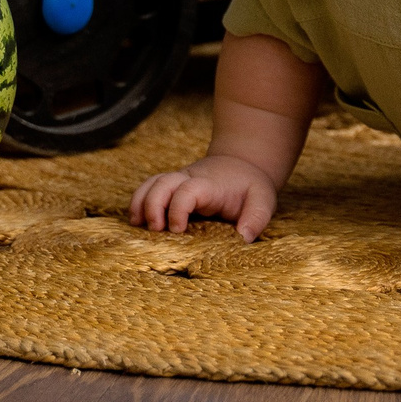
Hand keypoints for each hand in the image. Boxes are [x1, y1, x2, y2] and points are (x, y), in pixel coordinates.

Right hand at [128, 154, 278, 240]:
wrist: (242, 163)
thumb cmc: (250, 186)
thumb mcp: (263, 199)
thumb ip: (256, 218)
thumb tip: (243, 238)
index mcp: (211, 184)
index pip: (188, 190)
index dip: (178, 209)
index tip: (178, 230)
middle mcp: (190, 179)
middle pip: (162, 183)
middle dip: (153, 206)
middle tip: (155, 231)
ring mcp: (178, 181)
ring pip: (151, 183)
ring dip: (141, 202)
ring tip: (138, 226)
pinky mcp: (172, 187)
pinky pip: (149, 188)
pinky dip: (139, 202)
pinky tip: (137, 221)